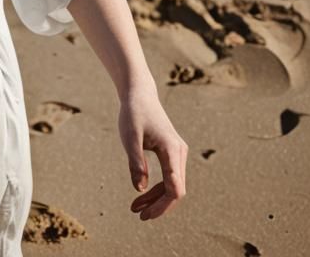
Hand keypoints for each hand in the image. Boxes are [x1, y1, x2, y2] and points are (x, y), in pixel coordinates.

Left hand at [118, 80, 187, 220]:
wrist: (139, 93)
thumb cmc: (133, 112)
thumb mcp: (129, 137)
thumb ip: (135, 162)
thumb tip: (140, 189)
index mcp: (172, 150)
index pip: (175, 188)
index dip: (162, 205)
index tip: (145, 214)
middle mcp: (179, 153)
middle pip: (175, 190)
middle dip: (158, 206)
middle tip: (138, 215)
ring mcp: (178, 153)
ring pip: (172, 185)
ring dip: (156, 198)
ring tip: (136, 208)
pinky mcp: (172, 153)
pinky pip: (168, 177)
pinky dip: (156, 188)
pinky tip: (141, 193)